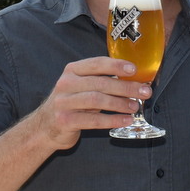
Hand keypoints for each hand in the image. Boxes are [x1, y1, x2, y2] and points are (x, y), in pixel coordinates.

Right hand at [27, 56, 148, 149]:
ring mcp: (64, 102)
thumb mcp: (81, 87)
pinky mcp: (65, 121)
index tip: (134, 70)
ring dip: (120, 103)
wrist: (45, 127)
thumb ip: (101, 80)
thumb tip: (133, 79)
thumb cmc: (71, 104)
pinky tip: (126, 121)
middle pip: (100, 83)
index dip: (116, 66)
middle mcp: (66, 84)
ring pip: (97, 100)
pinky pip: (93, 120)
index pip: (97, 63)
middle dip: (125, 87)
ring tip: (135, 107)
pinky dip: (112, 120)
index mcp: (72, 70)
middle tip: (144, 92)